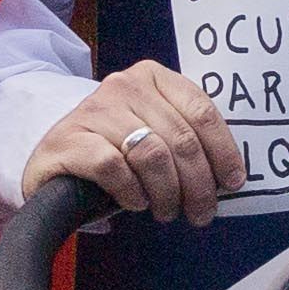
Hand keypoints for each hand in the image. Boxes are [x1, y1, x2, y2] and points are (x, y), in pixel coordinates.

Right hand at [21, 61, 244, 226]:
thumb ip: (186, 140)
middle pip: (181, 139)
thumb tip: (228, 175)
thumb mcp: (154, 134)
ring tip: (166, 210)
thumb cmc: (115, 151)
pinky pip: (115, 168)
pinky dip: (131, 191)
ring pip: (152, 154)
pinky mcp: (70, 139)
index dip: (223, 151)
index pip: (201, 111)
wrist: (55, 161)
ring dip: (167, 192)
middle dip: (198, 184)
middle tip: (201, 212)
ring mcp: (94, 110)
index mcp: (152, 77)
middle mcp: (124, 85)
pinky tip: (134, 201)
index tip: (233, 182)